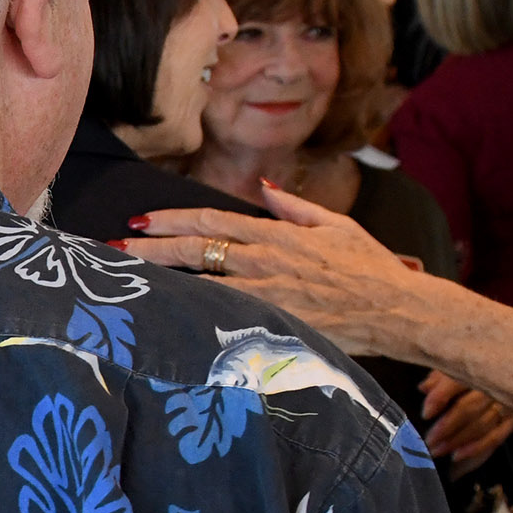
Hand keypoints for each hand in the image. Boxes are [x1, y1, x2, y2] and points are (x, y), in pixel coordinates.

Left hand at [122, 186, 426, 359]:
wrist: (399, 309)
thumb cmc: (372, 269)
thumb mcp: (336, 226)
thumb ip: (294, 208)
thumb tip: (265, 189)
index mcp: (277, 235)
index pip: (211, 222)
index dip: (171, 220)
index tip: (140, 221)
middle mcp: (265, 262)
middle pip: (196, 249)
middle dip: (150, 248)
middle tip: (113, 247)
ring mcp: (267, 294)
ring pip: (202, 284)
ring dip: (163, 281)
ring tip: (127, 280)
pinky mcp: (274, 324)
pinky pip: (224, 316)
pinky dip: (193, 313)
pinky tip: (166, 316)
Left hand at [421, 372, 512, 470]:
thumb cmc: (476, 370)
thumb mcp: (457, 365)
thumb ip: (440, 376)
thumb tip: (424, 388)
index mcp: (478, 367)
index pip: (457, 382)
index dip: (440, 397)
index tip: (426, 414)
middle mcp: (495, 386)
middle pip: (469, 408)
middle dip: (447, 426)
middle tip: (429, 440)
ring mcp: (507, 404)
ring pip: (481, 425)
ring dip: (457, 440)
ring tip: (437, 450)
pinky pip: (496, 437)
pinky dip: (477, 448)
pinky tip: (457, 456)